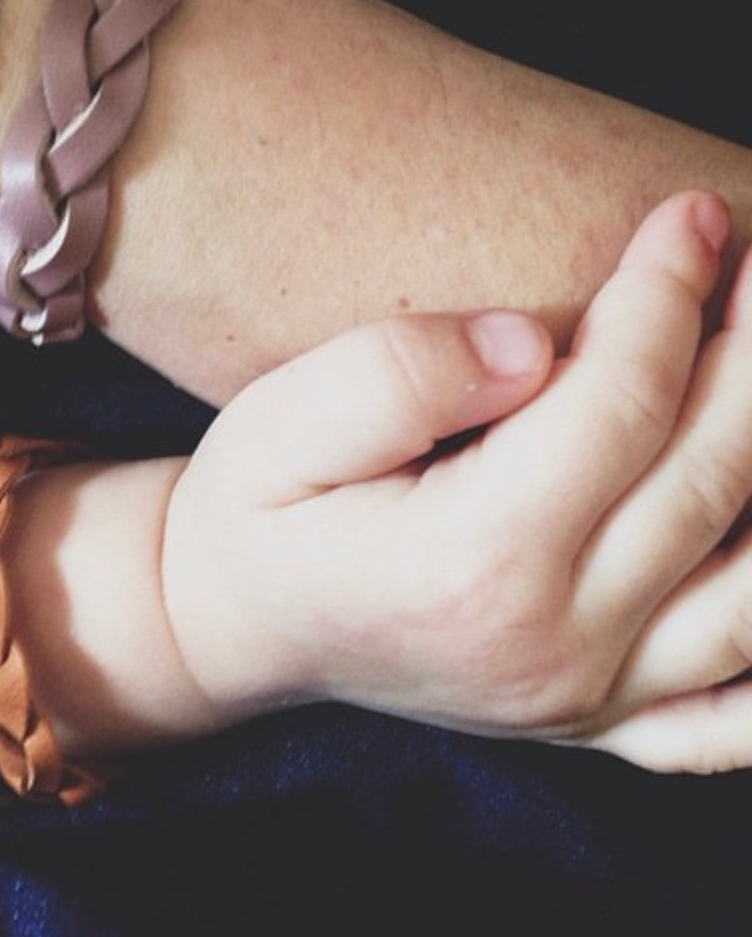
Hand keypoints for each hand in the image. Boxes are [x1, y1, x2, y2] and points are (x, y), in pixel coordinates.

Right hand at [163, 191, 751, 771]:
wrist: (234, 624)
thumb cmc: (253, 513)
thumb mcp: (275, 426)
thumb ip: (390, 377)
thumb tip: (529, 346)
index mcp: (469, 563)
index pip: (615, 406)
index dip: (667, 296)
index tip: (688, 213)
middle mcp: (548, 646)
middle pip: (709, 479)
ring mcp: (581, 698)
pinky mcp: (593, 722)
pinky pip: (731, 718)